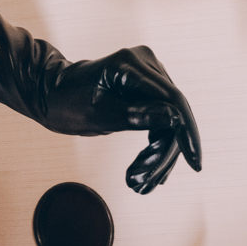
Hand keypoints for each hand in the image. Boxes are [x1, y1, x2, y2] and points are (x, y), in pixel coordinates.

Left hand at [47, 45, 201, 193]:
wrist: (50, 94)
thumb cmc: (67, 102)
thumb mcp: (99, 115)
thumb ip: (136, 115)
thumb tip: (175, 119)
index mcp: (130, 64)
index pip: (172, 100)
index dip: (187, 133)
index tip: (196, 164)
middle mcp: (145, 63)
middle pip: (173, 112)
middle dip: (165, 151)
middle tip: (147, 183)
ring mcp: (147, 73)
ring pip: (170, 118)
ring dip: (160, 153)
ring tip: (142, 183)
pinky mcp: (146, 86)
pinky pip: (161, 117)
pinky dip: (156, 144)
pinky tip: (149, 171)